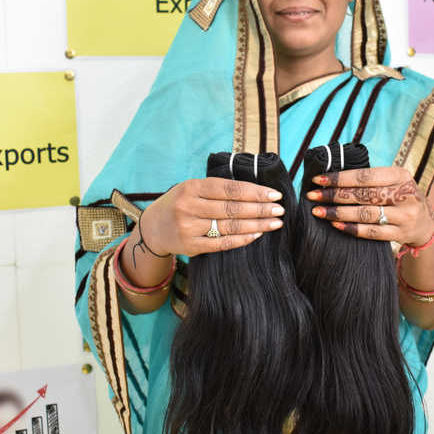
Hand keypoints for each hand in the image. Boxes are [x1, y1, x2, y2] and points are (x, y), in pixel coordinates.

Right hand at [139, 178, 285, 257]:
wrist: (153, 228)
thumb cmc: (180, 203)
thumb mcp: (192, 188)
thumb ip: (217, 189)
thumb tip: (255, 189)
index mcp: (192, 187)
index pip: (230, 188)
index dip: (254, 192)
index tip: (274, 194)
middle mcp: (189, 206)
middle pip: (232, 208)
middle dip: (260, 209)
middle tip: (279, 210)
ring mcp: (189, 227)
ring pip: (230, 226)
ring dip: (256, 224)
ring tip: (275, 223)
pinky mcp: (191, 246)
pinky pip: (222, 244)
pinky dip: (242, 239)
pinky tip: (257, 234)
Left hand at [306, 166, 433, 243]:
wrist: (426, 223)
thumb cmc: (399, 197)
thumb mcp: (392, 181)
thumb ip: (369, 179)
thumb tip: (330, 177)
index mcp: (400, 175)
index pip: (365, 176)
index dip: (339, 178)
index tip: (318, 180)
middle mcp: (405, 194)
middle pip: (363, 194)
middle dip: (334, 195)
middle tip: (312, 196)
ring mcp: (405, 216)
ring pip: (365, 214)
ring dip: (339, 212)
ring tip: (319, 212)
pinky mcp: (401, 234)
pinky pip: (372, 232)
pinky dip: (352, 228)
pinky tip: (336, 225)